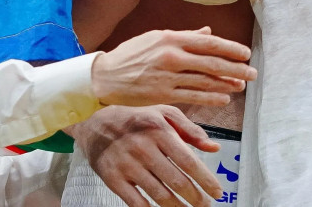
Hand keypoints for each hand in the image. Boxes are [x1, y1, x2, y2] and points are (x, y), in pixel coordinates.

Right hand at [70, 105, 222, 206]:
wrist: (94, 122)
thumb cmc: (136, 118)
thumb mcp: (164, 113)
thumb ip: (191, 130)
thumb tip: (214, 147)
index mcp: (160, 131)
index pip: (189, 161)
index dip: (206, 180)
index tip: (217, 192)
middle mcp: (144, 148)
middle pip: (176, 181)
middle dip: (196, 198)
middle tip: (205, 205)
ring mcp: (127, 165)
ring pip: (159, 195)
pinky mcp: (113, 178)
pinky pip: (136, 202)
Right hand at [92, 27, 255, 107]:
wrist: (105, 76)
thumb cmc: (132, 54)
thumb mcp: (156, 38)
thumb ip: (185, 36)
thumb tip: (208, 32)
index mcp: (172, 38)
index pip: (209, 43)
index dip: (231, 48)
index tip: (246, 53)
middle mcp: (172, 56)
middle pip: (212, 62)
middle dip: (236, 68)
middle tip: (253, 72)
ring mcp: (168, 76)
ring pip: (205, 81)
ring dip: (227, 84)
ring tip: (241, 86)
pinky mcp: (163, 94)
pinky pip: (193, 96)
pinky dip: (211, 97)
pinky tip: (224, 98)